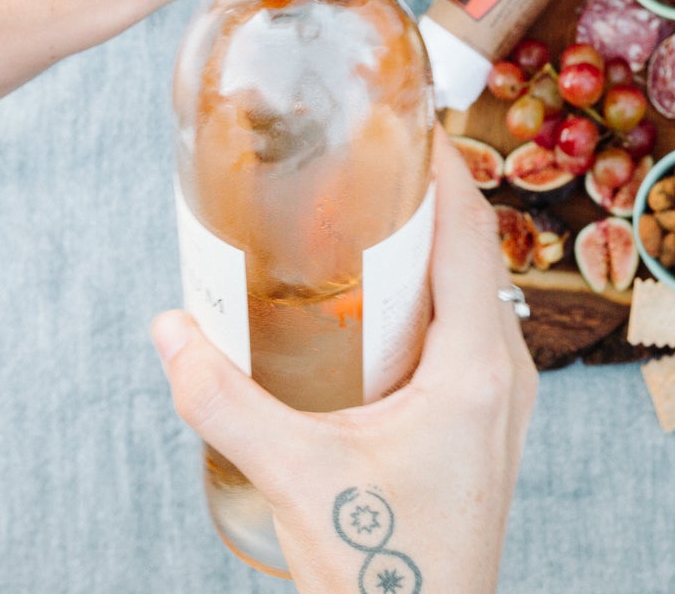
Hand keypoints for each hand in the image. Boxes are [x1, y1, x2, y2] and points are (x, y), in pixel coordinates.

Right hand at [152, 130, 537, 592]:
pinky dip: (440, 301)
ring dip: (437, 254)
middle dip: (432, 206)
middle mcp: (506, 378)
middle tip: (373, 169)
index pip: (472, 239)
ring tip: (375, 225)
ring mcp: (506, 407)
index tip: (416, 126)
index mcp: (475, 371)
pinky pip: (476, 336)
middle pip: (479, 259)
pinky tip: (387, 308)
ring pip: (480, 298)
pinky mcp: (490, 430)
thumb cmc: (377, 569)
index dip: (449, 173)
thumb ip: (222, 400)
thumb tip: (167, 329)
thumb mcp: (292, 474)